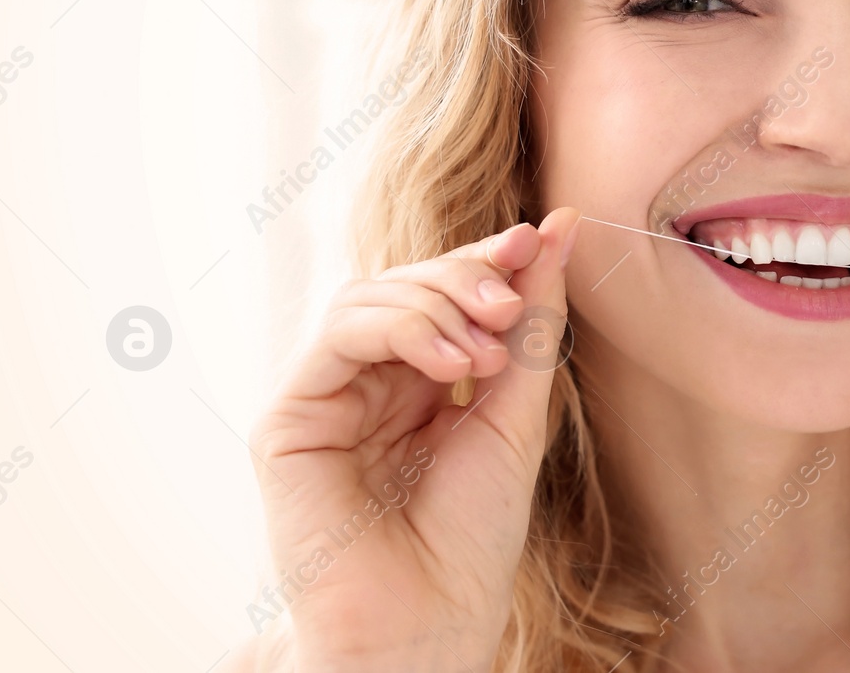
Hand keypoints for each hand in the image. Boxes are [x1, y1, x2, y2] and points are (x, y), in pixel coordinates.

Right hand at [246, 207, 580, 671]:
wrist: (430, 621)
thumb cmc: (473, 536)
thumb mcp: (518, 412)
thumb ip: (531, 323)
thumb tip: (559, 228)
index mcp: (419, 383)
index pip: (445, 295)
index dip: (486, 259)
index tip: (536, 236)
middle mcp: (368, 383)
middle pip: (406, 285)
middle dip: (465, 276)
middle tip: (511, 299)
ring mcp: (327, 397)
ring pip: (369, 298)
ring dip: (437, 304)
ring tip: (487, 347)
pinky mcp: (290, 419)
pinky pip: (339, 335)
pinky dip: (401, 330)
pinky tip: (451, 364)